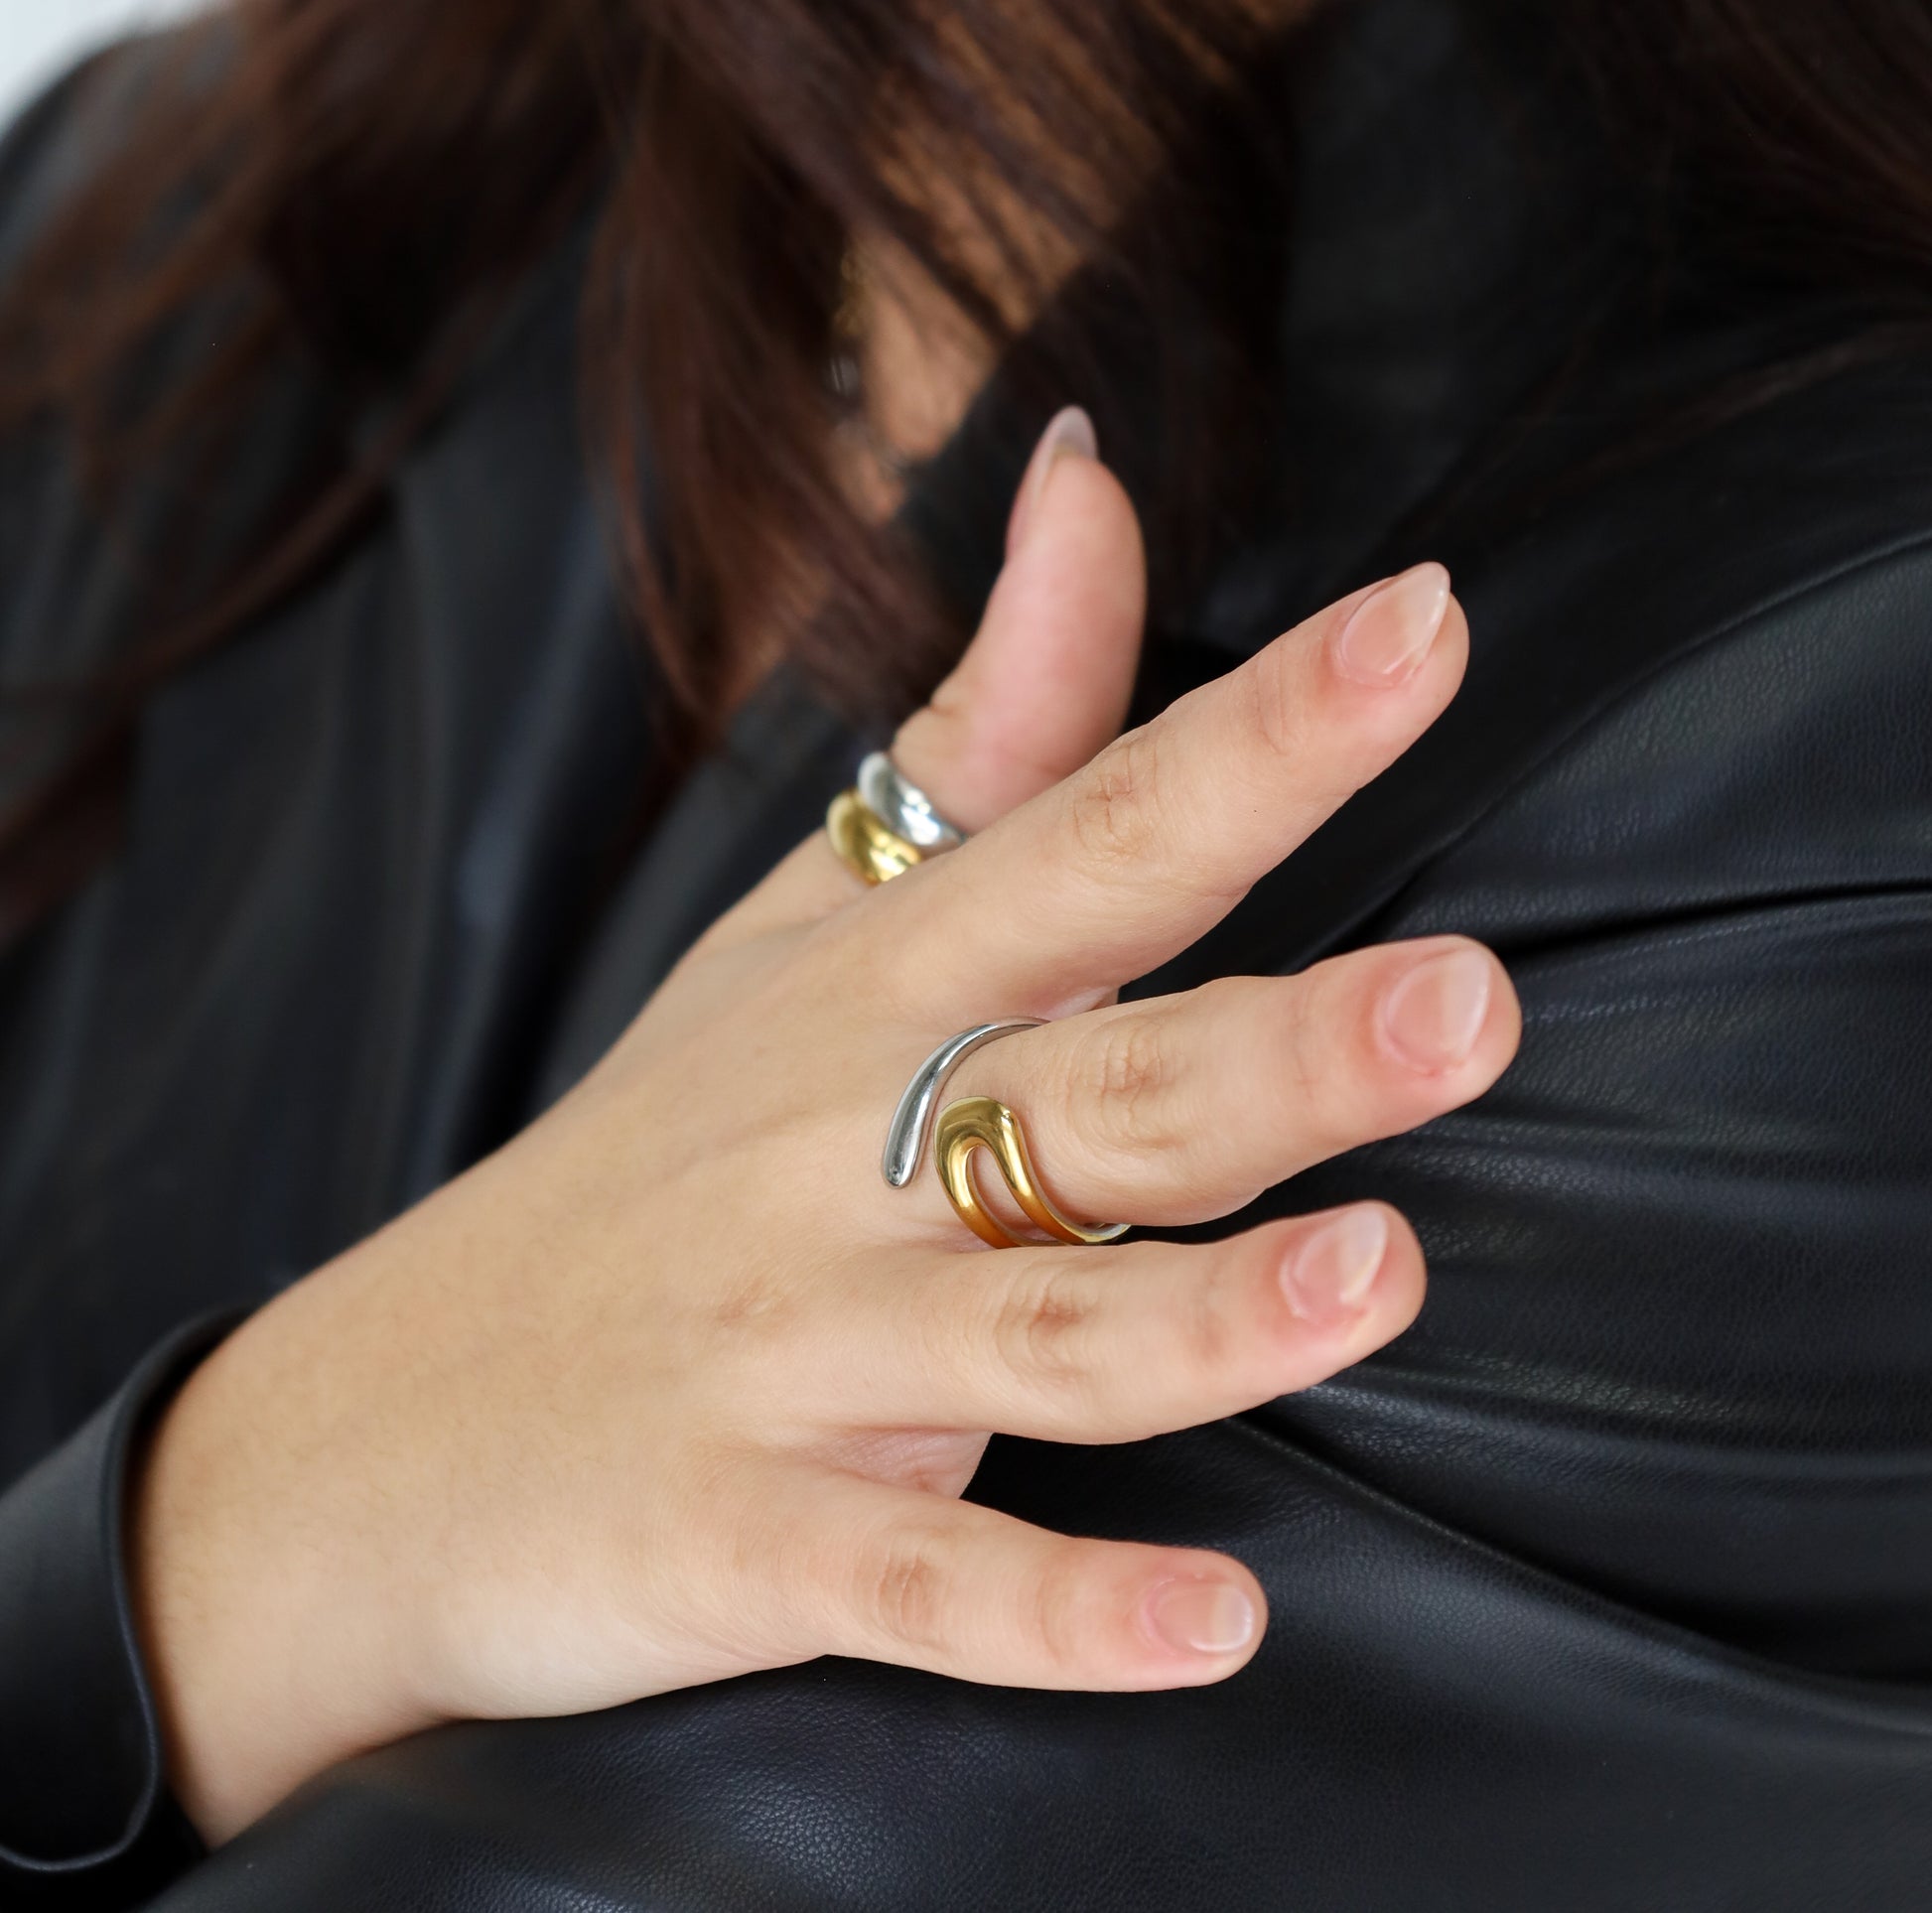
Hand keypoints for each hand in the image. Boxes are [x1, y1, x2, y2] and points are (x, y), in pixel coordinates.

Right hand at [133, 415, 1516, 1841]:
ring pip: (1028, 1325)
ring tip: (1377, 1278)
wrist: (379, 1424)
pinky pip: (910, 1581)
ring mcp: (792, 1347)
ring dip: (1203, 1312)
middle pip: (1096, 1084)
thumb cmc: (660, 1140)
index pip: (1105, 828)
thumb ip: (1000, 706)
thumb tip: (1099, 472)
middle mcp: (851, 1148)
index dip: (1266, 731)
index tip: (1426, 623)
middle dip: (1282, 1046)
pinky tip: (1210, 1630)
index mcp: (891, 983)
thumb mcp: (817, 911)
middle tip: (1473, 1000)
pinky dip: (1050, 1610)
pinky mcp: (739, 1533)